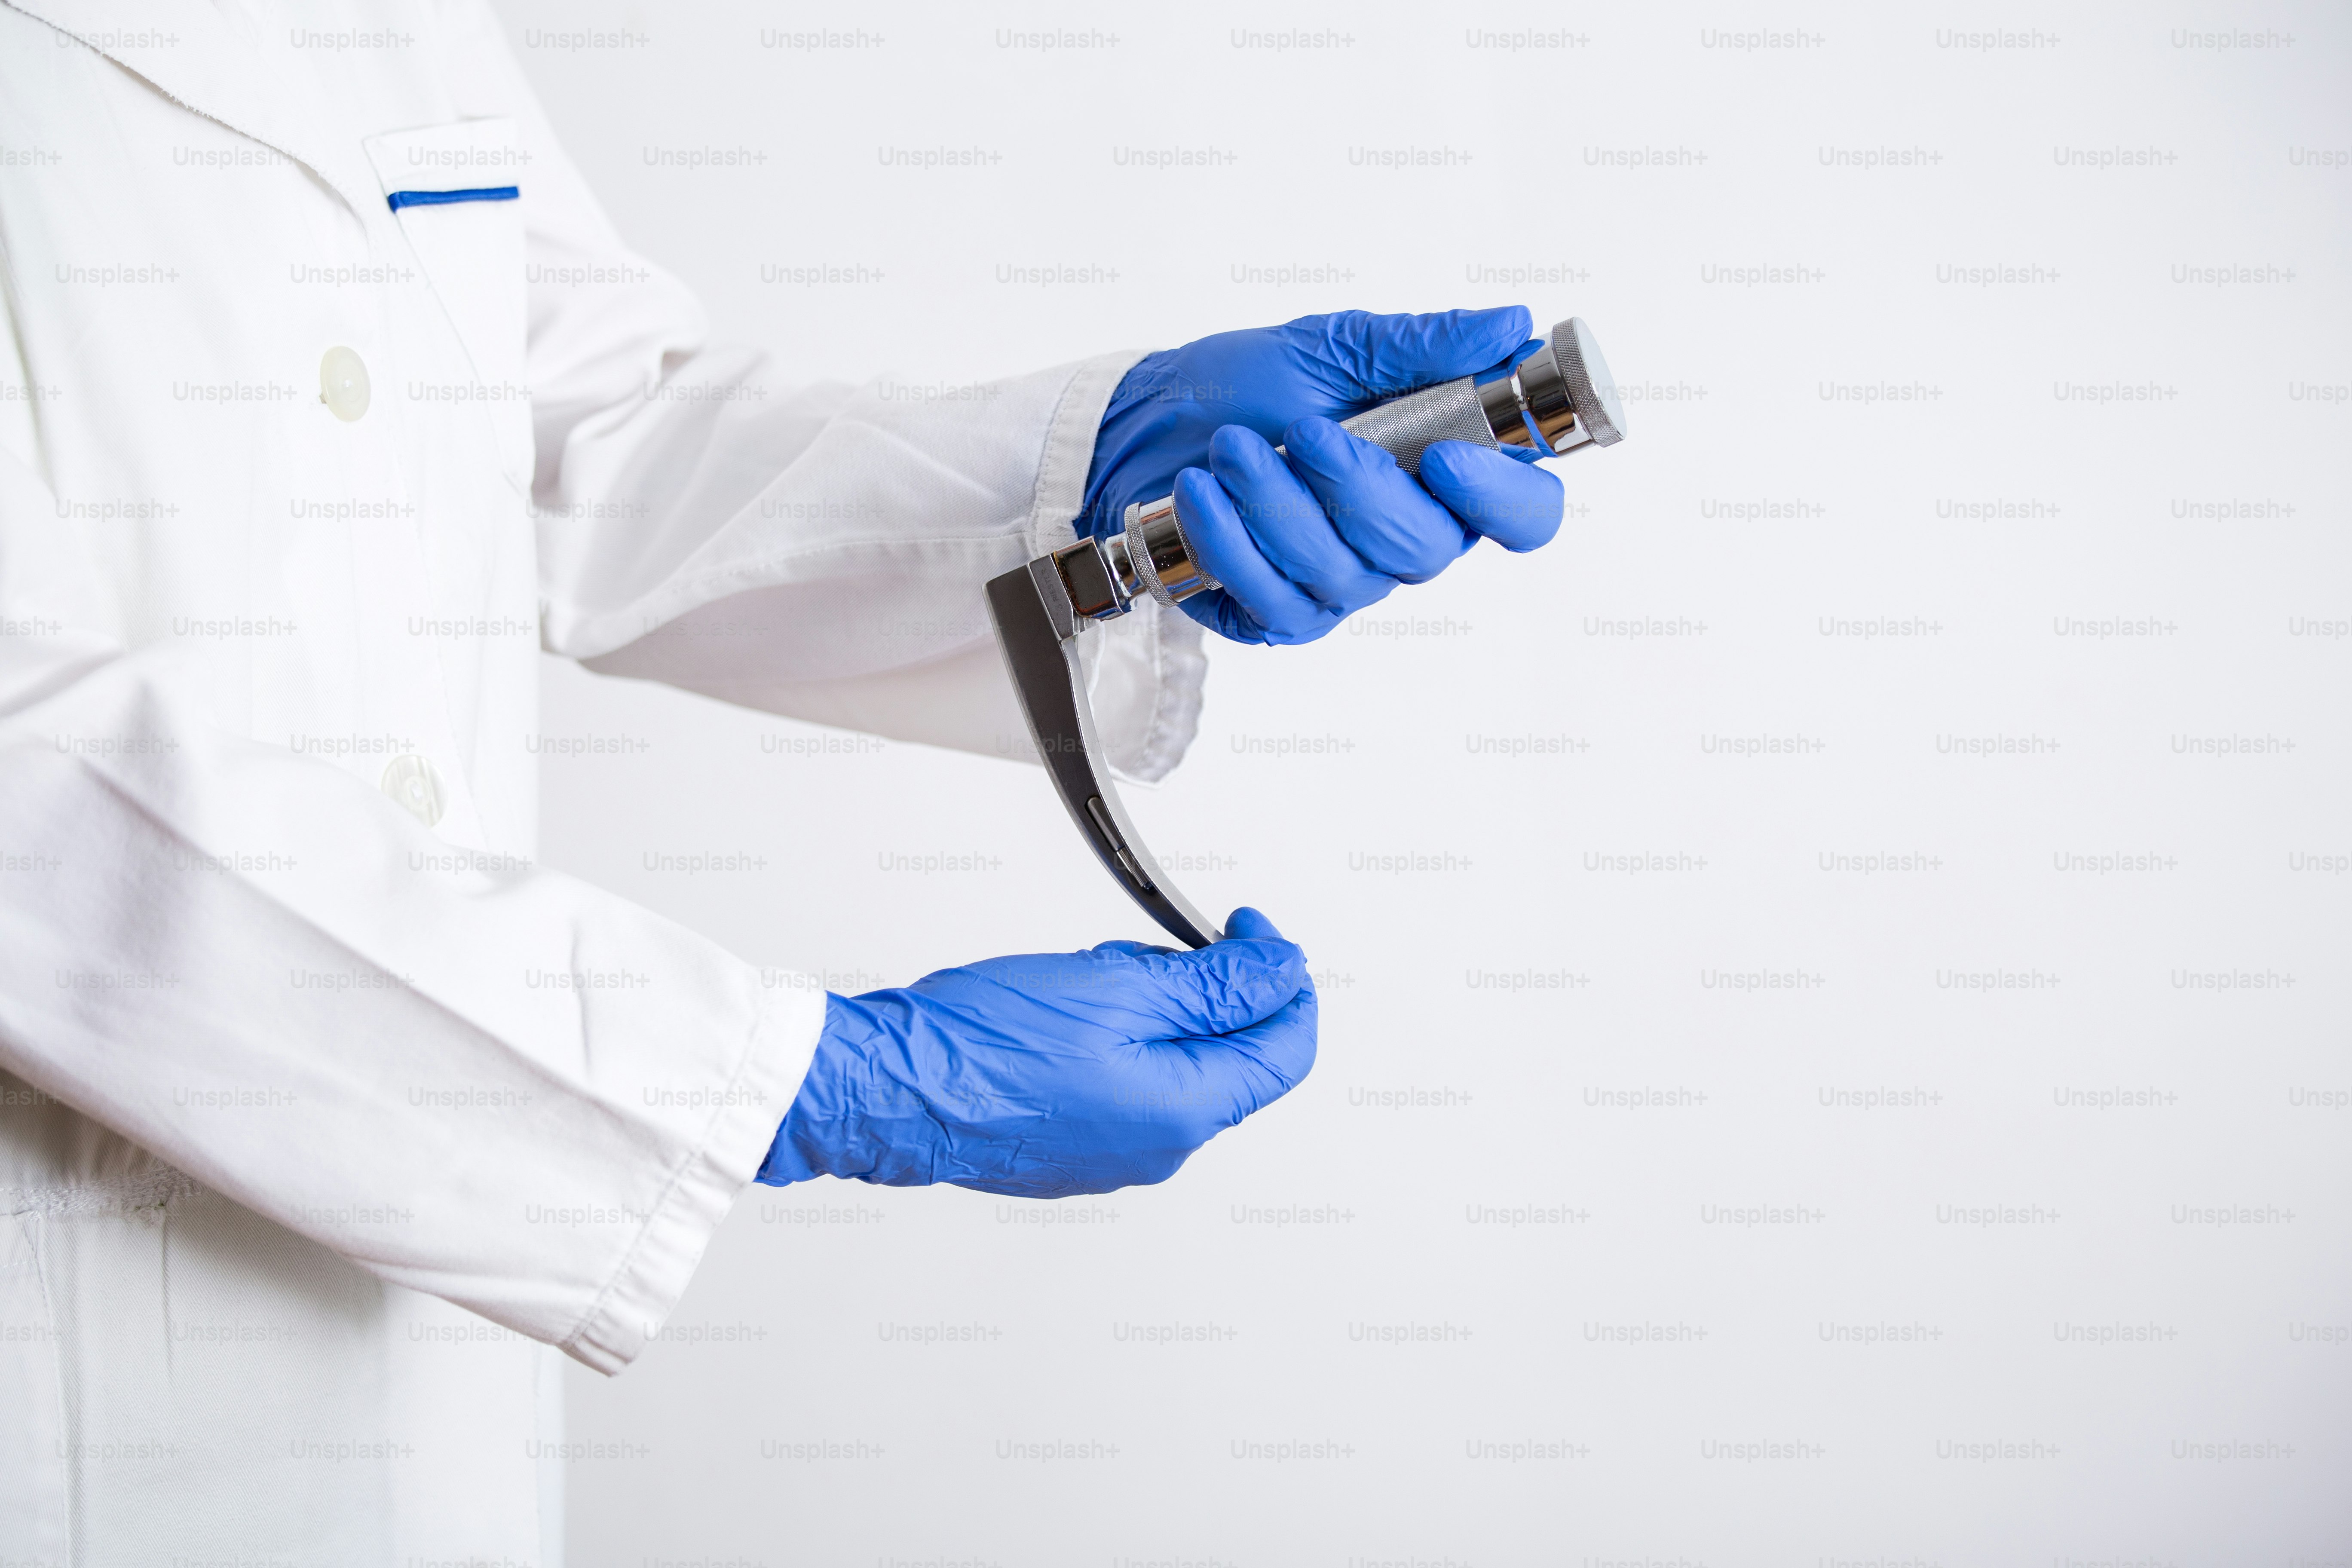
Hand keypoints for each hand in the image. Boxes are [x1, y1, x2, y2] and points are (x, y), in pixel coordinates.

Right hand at [759, 908, 1315, 1197]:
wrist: (890, 1088)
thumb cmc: (984, 1040)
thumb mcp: (1118, 987)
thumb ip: (1216, 986)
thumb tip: (1285, 973)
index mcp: (1183, 1112)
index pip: (1285, 1050)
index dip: (1281, 979)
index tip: (1250, 928)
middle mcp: (1159, 1148)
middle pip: (1227, 1053)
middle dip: (1195, 988)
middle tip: (1131, 953)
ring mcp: (1113, 1155)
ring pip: (1170, 1061)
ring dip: (1146, 1008)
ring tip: (1080, 981)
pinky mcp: (1074, 1149)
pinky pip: (1124, 1083)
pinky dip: (1110, 1037)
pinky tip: (1058, 1014)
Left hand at [1078, 307, 1565, 644]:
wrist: (1148, 425)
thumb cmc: (1249, 386)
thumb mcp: (1335, 346)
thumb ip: (1424, 345)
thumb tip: (1512, 325)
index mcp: (1444, 476)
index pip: (1523, 515)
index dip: (1501, 497)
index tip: (1445, 457)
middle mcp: (1406, 541)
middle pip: (1424, 546)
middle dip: (1356, 485)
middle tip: (1302, 430)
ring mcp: (1345, 585)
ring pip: (1340, 567)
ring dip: (1276, 500)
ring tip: (1229, 446)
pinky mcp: (1281, 616)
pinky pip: (1274, 597)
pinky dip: (1231, 538)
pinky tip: (1199, 491)